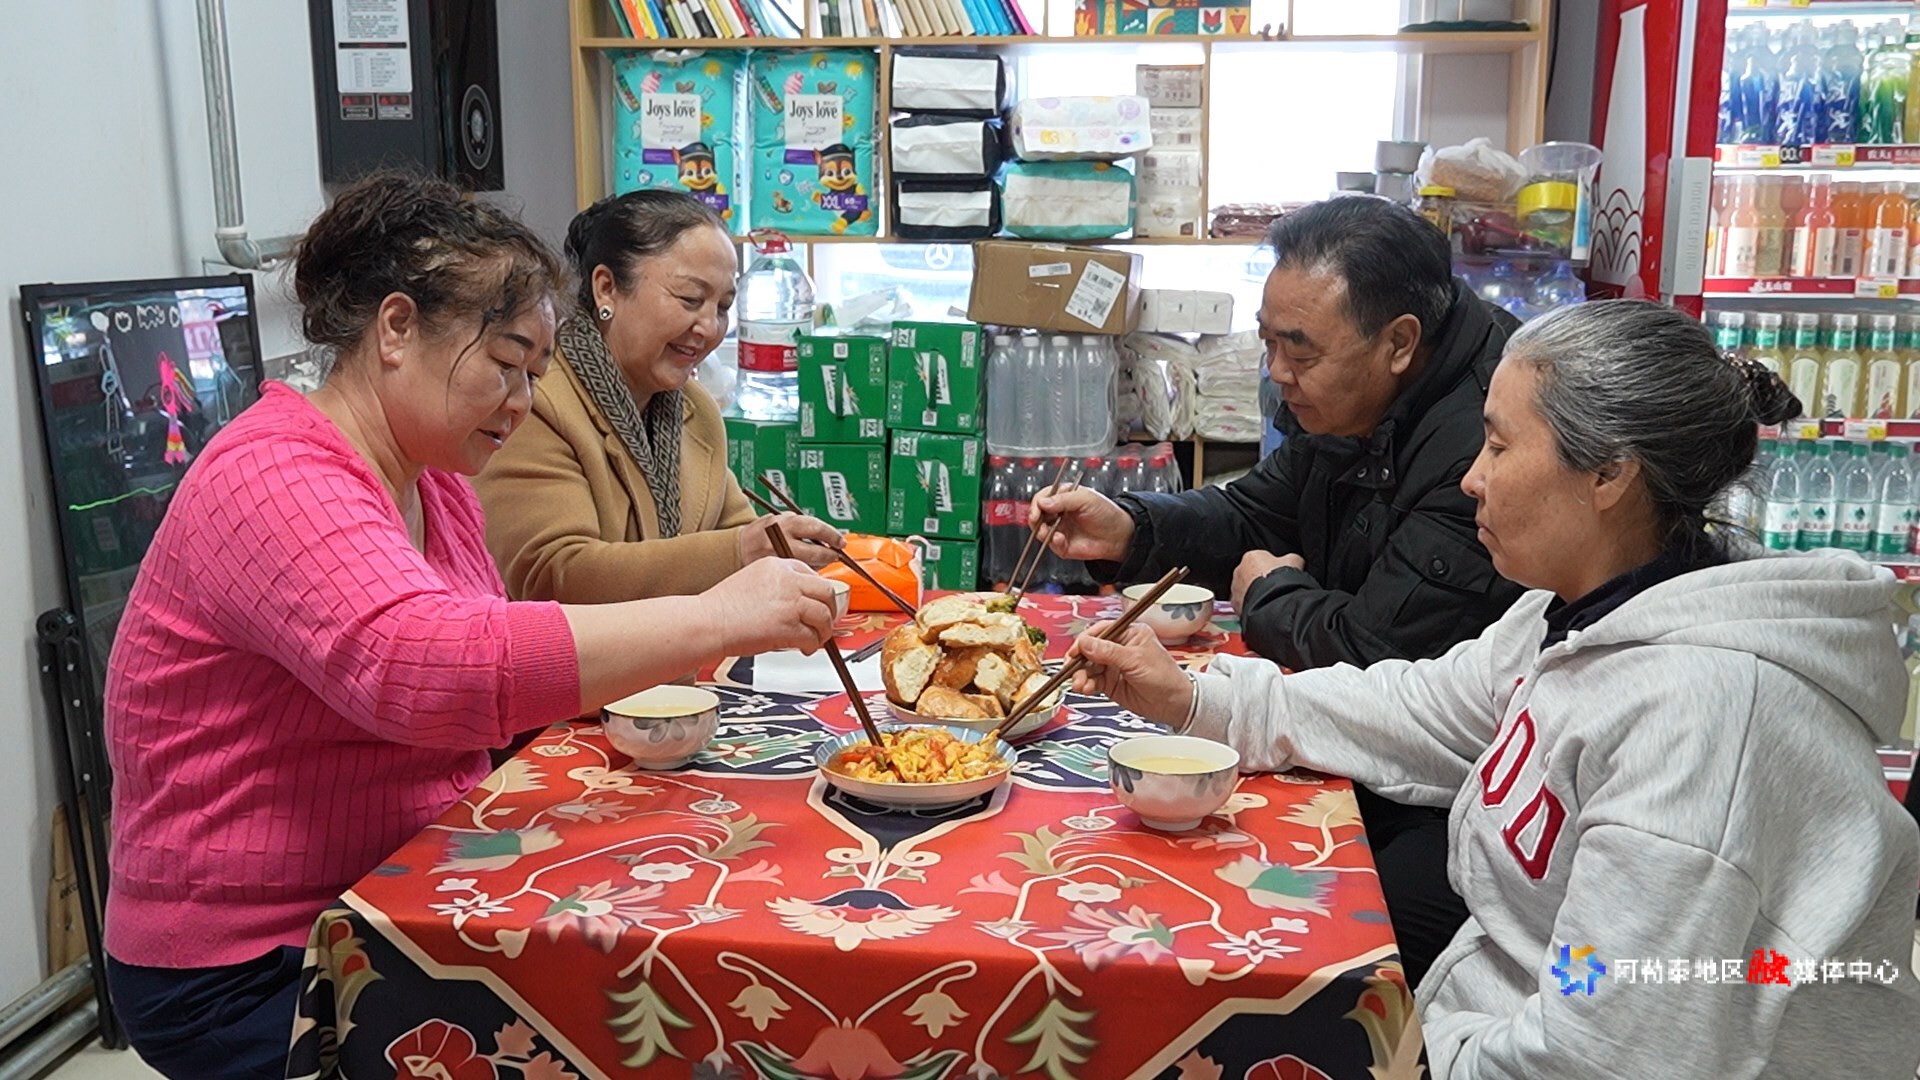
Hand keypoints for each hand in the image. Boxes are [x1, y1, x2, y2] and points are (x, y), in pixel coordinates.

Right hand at [704, 558, 835, 655]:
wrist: (708, 622)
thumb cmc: (722, 607)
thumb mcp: (752, 580)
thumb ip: (777, 585)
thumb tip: (799, 601)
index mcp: (777, 565)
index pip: (812, 574)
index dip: (818, 592)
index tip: (818, 603)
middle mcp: (787, 580)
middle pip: (826, 592)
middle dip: (829, 610)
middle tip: (825, 622)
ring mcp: (789, 603)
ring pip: (824, 616)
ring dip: (823, 631)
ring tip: (815, 639)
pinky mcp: (788, 626)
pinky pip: (812, 637)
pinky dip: (811, 645)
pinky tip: (804, 648)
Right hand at [739, 512, 843, 569]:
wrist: (738, 550)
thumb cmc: (761, 535)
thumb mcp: (779, 520)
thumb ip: (802, 526)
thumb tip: (829, 537)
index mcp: (783, 524)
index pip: (816, 528)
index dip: (832, 536)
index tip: (839, 541)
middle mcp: (780, 542)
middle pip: (816, 552)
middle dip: (830, 555)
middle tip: (835, 555)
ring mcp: (777, 562)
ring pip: (810, 568)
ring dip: (821, 567)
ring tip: (820, 562)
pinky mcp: (775, 576)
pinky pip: (800, 580)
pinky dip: (808, 577)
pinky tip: (807, 574)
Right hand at [1028, 486, 1134, 563]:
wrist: (1118, 536)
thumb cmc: (1106, 513)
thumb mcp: (1086, 499)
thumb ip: (1063, 500)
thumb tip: (1043, 502)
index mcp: (1063, 497)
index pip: (1042, 497)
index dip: (1037, 502)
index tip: (1038, 508)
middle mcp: (1059, 513)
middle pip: (1037, 513)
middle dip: (1035, 517)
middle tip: (1037, 519)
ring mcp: (1059, 529)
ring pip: (1039, 530)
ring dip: (1041, 530)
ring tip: (1050, 531)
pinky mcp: (1062, 545)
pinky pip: (1050, 544)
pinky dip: (1053, 542)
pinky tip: (1060, 538)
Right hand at [1068, 622, 1192, 726]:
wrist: (1174, 704)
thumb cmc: (1165, 677)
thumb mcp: (1135, 661)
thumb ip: (1108, 652)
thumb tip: (1085, 643)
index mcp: (1129, 634)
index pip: (1100, 631)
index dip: (1085, 641)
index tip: (1075, 652)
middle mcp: (1119, 648)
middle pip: (1090, 650)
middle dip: (1079, 661)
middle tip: (1073, 670)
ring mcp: (1114, 665)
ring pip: (1088, 666)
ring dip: (1081, 675)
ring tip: (1080, 685)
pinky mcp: (1110, 682)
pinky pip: (1092, 680)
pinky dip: (1086, 685)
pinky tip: (1086, 689)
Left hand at [1231, 550, 1303, 613]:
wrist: (1273, 603)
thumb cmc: (1281, 581)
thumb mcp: (1294, 561)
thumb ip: (1291, 558)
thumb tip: (1294, 559)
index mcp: (1251, 556)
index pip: (1261, 559)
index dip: (1272, 567)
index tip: (1278, 574)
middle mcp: (1239, 570)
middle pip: (1251, 573)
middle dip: (1260, 579)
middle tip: (1274, 587)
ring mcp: (1235, 588)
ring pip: (1245, 589)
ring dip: (1254, 592)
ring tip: (1269, 598)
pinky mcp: (1235, 603)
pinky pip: (1243, 602)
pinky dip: (1251, 604)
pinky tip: (1263, 606)